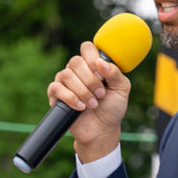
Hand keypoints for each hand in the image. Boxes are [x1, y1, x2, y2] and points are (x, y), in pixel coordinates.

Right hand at [47, 40, 130, 162]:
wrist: (102, 130)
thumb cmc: (112, 107)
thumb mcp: (122, 89)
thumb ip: (115, 73)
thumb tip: (100, 63)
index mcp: (93, 64)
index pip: (87, 48)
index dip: (93, 59)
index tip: (103, 76)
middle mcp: (77, 70)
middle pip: (76, 61)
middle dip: (91, 80)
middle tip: (101, 94)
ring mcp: (65, 82)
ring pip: (66, 74)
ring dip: (82, 91)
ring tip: (93, 104)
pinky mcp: (56, 95)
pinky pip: (56, 88)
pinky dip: (71, 98)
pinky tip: (81, 107)